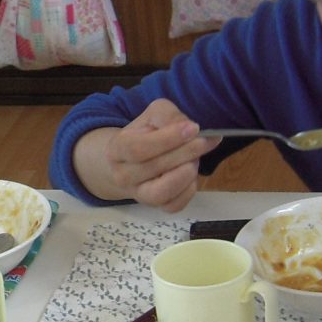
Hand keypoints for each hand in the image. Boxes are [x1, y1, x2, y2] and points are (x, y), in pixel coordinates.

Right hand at [91, 99, 216, 211]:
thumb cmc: (145, 134)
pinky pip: (173, 205)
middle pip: (152, 167)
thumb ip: (169, 116)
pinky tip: (191, 174)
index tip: (193, 128)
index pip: (138, 148)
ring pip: (161, 193)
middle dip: (184, 152)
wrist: (132, 160)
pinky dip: (188, 190)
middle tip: (204, 141)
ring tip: (195, 159)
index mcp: (116, 149)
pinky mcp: (155, 206)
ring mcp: (138, 194)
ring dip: (185, 174)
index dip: (167, 139)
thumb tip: (190, 129)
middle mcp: (122, 175)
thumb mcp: (154, 115)